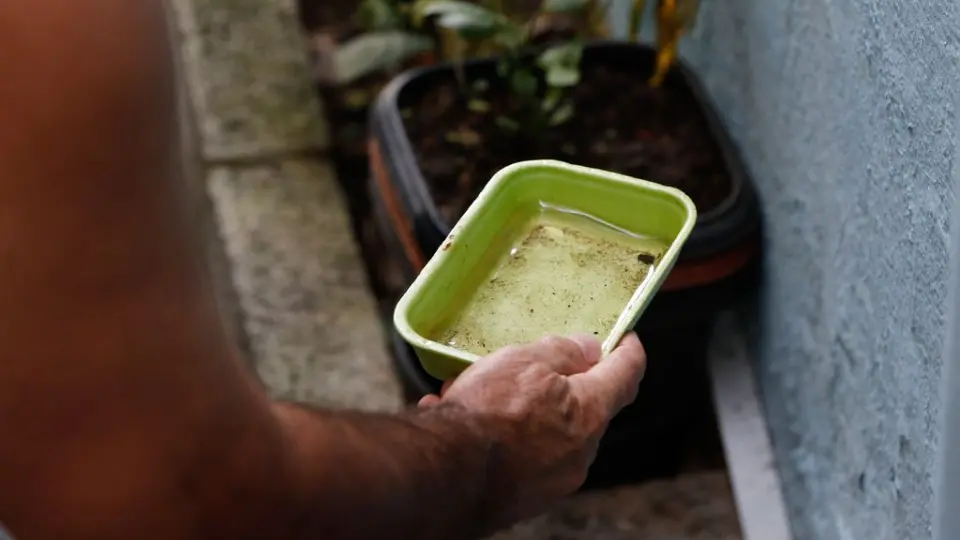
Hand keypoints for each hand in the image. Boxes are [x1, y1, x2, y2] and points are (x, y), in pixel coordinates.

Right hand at [418, 332, 646, 528]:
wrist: (446, 476)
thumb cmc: (488, 413)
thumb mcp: (525, 361)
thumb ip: (562, 352)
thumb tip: (588, 349)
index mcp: (590, 412)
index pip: (627, 375)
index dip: (629, 351)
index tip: (626, 339)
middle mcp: (581, 452)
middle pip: (585, 407)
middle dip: (562, 384)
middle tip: (533, 364)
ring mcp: (555, 479)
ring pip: (548, 432)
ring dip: (524, 410)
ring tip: (479, 393)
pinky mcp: (526, 497)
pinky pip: (521, 456)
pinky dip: (502, 437)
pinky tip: (465, 422)